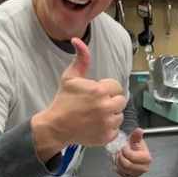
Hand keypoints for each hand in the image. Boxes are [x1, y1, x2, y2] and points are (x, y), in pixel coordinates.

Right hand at [32, 38, 126, 160]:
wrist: (56, 126)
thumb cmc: (63, 101)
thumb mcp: (70, 78)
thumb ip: (80, 59)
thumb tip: (78, 40)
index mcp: (100, 91)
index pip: (116, 86)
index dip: (107, 89)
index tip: (95, 93)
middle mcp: (107, 106)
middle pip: (121, 100)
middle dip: (111, 101)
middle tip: (96, 105)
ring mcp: (108, 123)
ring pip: (120, 115)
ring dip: (111, 115)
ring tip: (96, 115)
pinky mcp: (108, 136)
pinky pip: (116, 129)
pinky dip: (108, 128)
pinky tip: (96, 125)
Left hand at [114, 128, 151, 176]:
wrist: (135, 153)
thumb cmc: (135, 146)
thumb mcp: (135, 140)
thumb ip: (137, 135)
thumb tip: (139, 130)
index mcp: (147, 158)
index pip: (134, 157)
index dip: (126, 152)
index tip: (123, 148)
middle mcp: (144, 167)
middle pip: (128, 165)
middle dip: (121, 158)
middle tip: (119, 152)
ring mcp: (138, 174)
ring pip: (124, 171)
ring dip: (118, 163)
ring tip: (118, 156)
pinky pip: (123, 175)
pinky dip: (118, 168)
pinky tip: (118, 162)